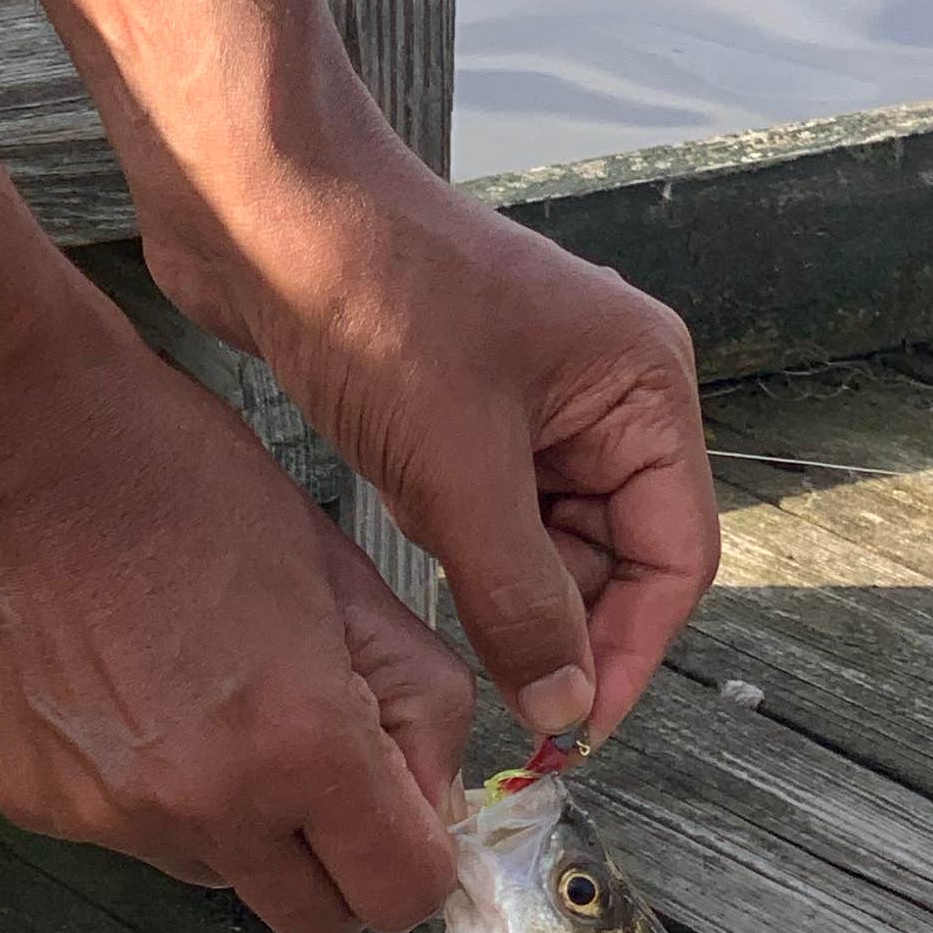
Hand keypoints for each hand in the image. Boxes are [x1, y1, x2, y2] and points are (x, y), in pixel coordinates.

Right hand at [0, 180, 469, 932]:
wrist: (6, 441)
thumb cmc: (185, 479)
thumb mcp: (344, 571)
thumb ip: (416, 697)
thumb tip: (433, 791)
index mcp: (303, 746)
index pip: (403, 894)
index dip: (416, 851)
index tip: (398, 800)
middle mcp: (206, 810)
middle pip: (316, 923)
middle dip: (338, 865)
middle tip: (318, 767)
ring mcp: (110, 820)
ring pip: (219, 877)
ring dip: (239, 823)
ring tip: (205, 701)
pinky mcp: (35, 806)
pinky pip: (127, 836)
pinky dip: (146, 790)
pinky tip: (125, 690)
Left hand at [17, 0, 720, 749]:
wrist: (257, 201)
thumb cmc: (372, 295)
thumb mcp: (458, 470)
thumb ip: (521, 599)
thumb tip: (565, 706)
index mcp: (641, 387)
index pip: (674, 557)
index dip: (629, 653)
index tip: (570, 731)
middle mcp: (604, 395)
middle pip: (615, 560)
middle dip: (560, 629)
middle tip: (499, 703)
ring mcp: (531, 405)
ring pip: (545, 548)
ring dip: (501, 595)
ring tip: (446, 619)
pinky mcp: (459, 416)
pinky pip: (484, 519)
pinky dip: (456, 558)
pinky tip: (413, 559)